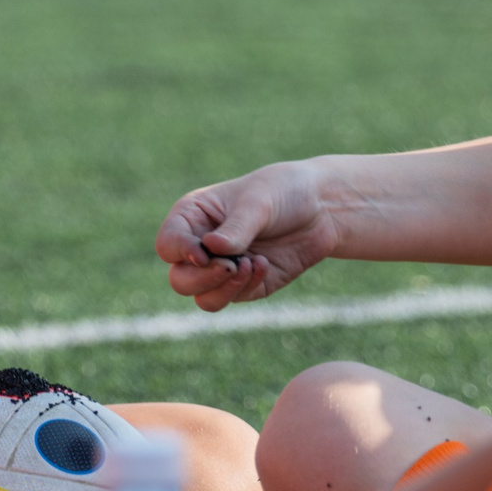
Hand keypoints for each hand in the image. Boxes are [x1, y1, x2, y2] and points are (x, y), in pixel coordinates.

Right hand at [155, 161, 339, 309]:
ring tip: (249, 266)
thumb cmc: (283, 191)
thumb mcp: (258, 202)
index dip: (180, 252)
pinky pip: (235, 298)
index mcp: (194, 217)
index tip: (203, 254)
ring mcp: (223, 269)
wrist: (323, 208)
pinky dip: (247, 285)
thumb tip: (210, 249)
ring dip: (222, 289)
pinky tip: (265, 264)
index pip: (168, 244)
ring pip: (203, 298)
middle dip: (202, 278)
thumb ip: (236, 228)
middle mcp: (202, 246)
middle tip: (229, 265)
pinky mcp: (246, 285)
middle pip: (180, 279)